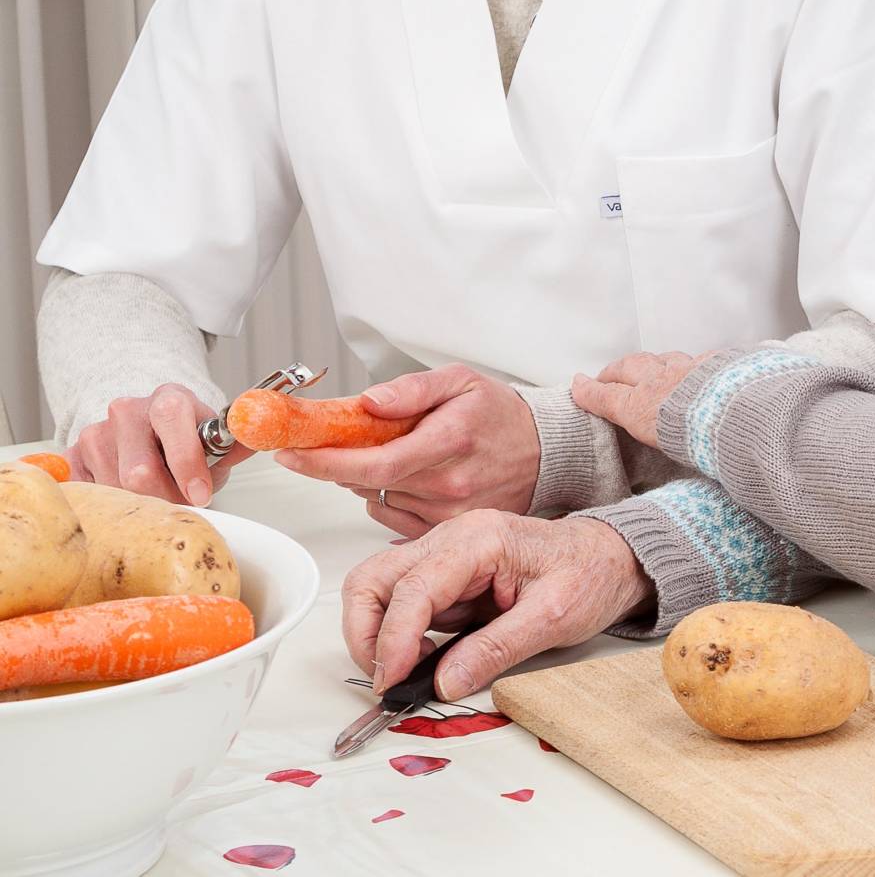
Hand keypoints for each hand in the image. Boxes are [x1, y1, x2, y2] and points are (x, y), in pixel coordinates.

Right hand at [68, 383, 248, 505]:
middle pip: (139, 471)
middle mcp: (128, 410)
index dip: (188, 465)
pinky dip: (110, 504)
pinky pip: (87, 494)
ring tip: (156, 493)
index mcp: (169, 398)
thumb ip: (237, 443)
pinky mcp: (73, 456)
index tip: (202, 494)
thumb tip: (259, 436)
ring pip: (114, 489)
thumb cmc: (187, 439)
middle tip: (181, 502)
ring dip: (140, 503)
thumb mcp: (216, 440)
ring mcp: (96, 432)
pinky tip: (127, 495)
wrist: (149, 431)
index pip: (172, 423)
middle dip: (165, 497)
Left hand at [273, 365, 539, 538]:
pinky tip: (411, 477)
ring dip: (369, 479)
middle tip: (336, 439)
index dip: (323, 461)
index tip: (290, 452)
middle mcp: (448, 486)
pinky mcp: (446, 532)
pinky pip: (393, 518)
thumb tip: (367, 403)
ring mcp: (448, 514)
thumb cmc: (500, 414)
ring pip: (376, 500)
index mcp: (448, 442)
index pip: (371, 462)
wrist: (545, 452)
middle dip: (340, 461)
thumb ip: (411, 389)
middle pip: (366, 483)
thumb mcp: (460, 381)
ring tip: (399, 453)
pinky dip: (388, 496)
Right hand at [340, 509, 652, 699]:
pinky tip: (431, 656)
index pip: (412, 588)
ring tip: (416, 669)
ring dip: (380, 635)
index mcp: (480, 539)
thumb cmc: (591, 574)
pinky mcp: (448, 575)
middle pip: (374, 579)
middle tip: (390, 679)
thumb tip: (444, 682)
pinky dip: (400, 635)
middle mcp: (453, 539)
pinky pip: (402, 602)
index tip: (393, 682)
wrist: (612, 558)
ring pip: (378, 589)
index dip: (393, 641)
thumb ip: (497, 648)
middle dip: (367, 634)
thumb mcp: (555, 617)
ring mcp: (446, 555)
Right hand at [569, 351, 706, 450]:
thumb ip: (643, 429)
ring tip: (648, 367)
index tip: (578, 386)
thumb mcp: (659, 448)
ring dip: (652, 363)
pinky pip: (697, 360)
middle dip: (615, 370)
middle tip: (608, 374)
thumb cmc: (698, 440)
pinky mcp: (714, 364)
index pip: (608, 396)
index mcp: (642, 406)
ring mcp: (688, 369)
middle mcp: (660, 382)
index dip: (591, 392)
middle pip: (630, 367)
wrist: (733, 415)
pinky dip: (689, 364)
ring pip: (663, 359)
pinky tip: (693, 368)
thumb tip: (633, 423)